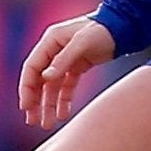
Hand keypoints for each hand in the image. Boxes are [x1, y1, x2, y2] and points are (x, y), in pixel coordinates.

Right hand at [19, 16, 115, 130]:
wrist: (124, 26)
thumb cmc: (102, 29)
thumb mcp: (82, 43)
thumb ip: (63, 60)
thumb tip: (45, 78)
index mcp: (50, 41)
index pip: (32, 67)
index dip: (26, 88)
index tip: (26, 107)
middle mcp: (54, 50)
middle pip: (38, 80)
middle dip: (35, 101)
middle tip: (33, 121)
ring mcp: (65, 59)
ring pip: (51, 86)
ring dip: (48, 105)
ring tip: (47, 124)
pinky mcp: (77, 66)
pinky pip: (66, 87)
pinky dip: (64, 100)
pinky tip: (63, 114)